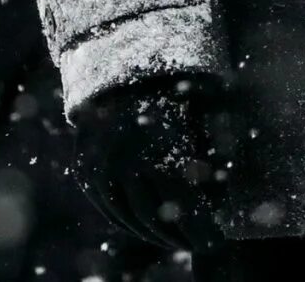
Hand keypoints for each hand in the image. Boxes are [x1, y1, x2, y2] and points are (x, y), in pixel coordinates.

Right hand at [66, 73, 232, 252]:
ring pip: (129, 219)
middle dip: (181, 237)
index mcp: (159, 149)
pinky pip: (107, 208)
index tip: (218, 241)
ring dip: (153, 236)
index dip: (202, 230)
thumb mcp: (198, 114)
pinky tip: (145, 229)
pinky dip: (127, 223)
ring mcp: (100, 169)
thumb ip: (206, 156)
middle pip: (156, 220)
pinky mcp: (84, 170)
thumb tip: (220, 200)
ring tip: (175, 240)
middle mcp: (125, 164)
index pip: (185, 208)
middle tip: (199, 244)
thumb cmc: (174, 85)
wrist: (122, 61)